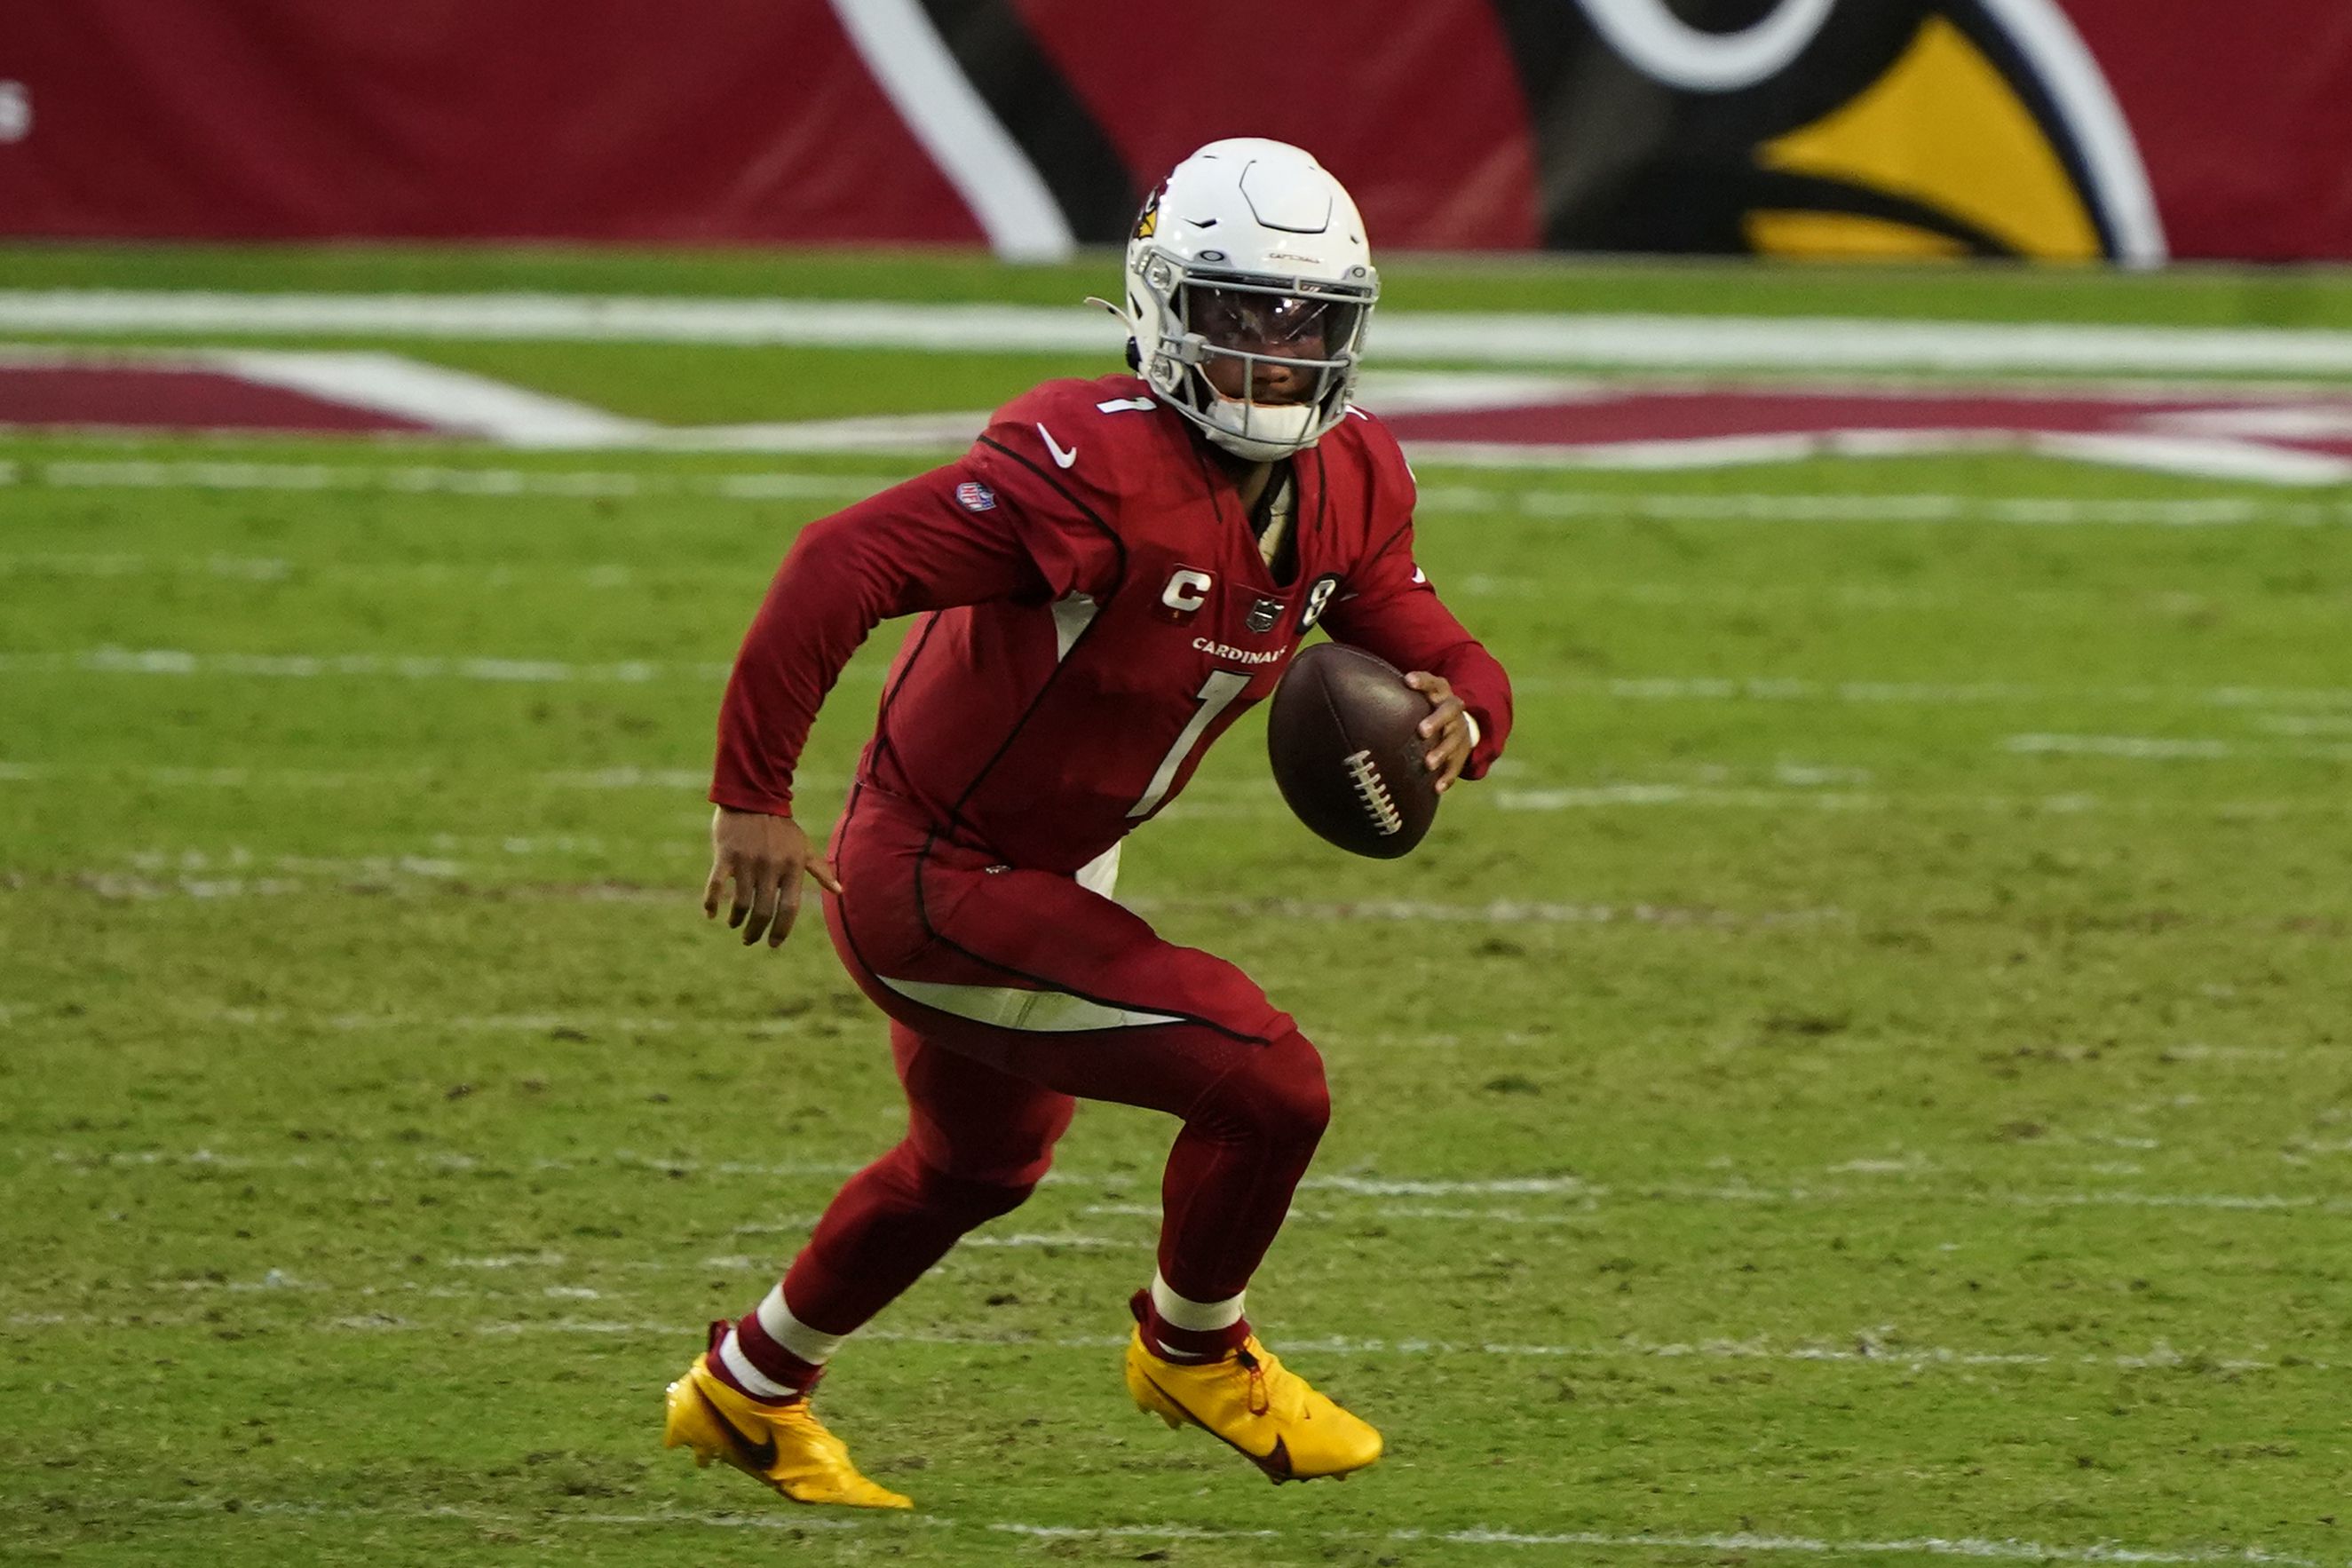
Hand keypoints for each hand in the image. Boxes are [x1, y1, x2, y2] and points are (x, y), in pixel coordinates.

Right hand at [702, 806, 843, 948]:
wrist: (754, 796)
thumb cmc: (782, 827)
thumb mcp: (804, 847)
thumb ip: (821, 871)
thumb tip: (840, 891)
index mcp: (792, 867)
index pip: (789, 908)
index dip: (782, 930)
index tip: (773, 944)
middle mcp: (771, 866)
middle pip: (764, 911)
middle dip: (756, 931)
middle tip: (749, 939)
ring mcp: (747, 861)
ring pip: (740, 902)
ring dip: (736, 920)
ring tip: (734, 924)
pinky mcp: (725, 855)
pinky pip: (714, 886)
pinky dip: (711, 903)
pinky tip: (711, 914)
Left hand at [1404, 671, 1471, 793]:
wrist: (1457, 722)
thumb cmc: (1425, 708)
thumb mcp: (1416, 697)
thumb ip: (1395, 694)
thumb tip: (1355, 690)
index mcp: (1439, 692)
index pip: (1433, 682)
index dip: (1422, 681)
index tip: (1408, 680)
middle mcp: (1453, 708)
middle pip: (1449, 711)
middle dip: (1436, 720)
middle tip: (1422, 731)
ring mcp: (1460, 729)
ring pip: (1455, 739)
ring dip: (1443, 751)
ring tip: (1428, 764)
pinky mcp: (1464, 750)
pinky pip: (1458, 763)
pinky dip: (1448, 776)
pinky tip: (1437, 787)